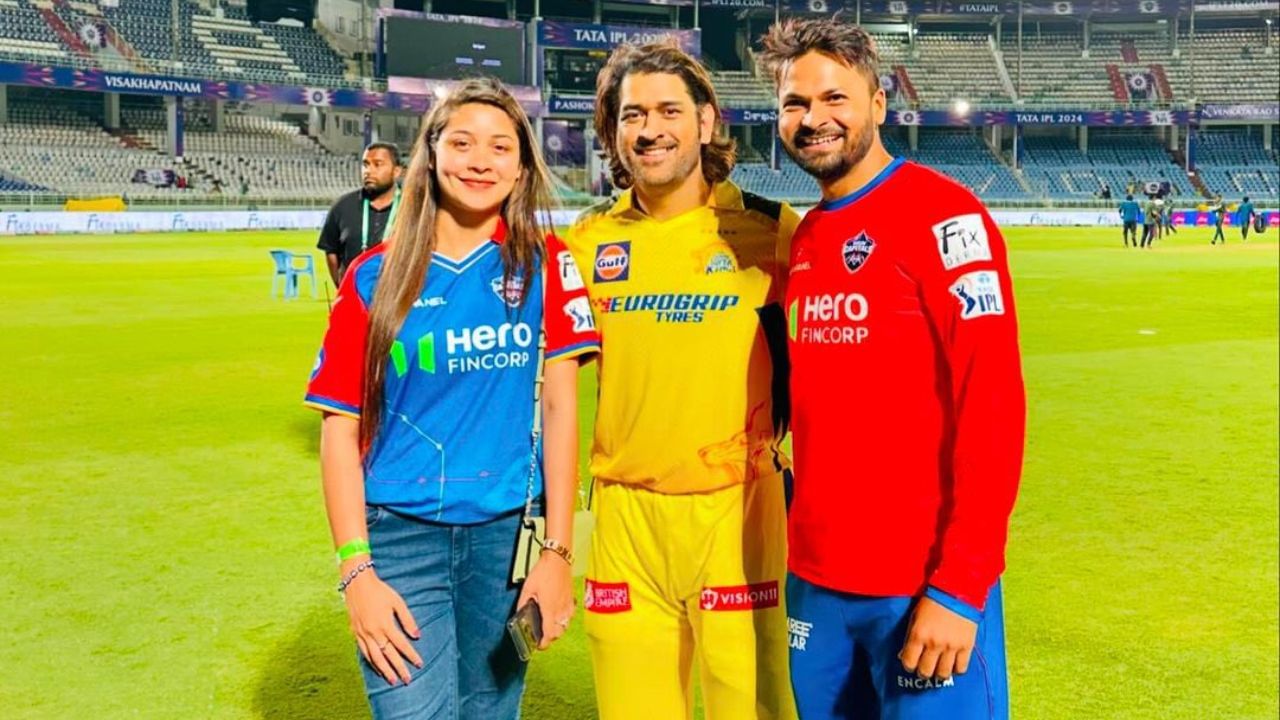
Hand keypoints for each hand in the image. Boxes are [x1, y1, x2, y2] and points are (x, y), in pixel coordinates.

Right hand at [343, 566, 422, 685]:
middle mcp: (374, 632)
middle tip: (407, 680)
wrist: (357, 584)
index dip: (411, 655)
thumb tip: (417, 635)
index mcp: (385, 624)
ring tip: (393, 681)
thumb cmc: (380, 591)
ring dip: (385, 670)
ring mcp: (363, 634)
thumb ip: (407, 619)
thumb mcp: (397, 602)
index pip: (401, 644)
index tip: (419, 664)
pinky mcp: (356, 634)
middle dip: (399, 668)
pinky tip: (378, 669)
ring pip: (375, 657)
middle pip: (389, 655)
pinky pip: (365, 653)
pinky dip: (372, 663)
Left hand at [516, 551, 574, 649]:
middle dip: (549, 638)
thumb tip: (520, 614)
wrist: (558, 559)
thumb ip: (523, 603)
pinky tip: (557, 614)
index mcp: (549, 609)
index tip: (538, 645)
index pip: (549, 634)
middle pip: (558, 634)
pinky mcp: (572, 600)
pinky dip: (564, 620)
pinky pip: (569, 617)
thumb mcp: (527, 587)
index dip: (544, 644)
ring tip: (548, 625)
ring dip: (557, 629)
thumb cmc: (544, 571)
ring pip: (565, 626)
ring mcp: (568, 605)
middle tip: (541, 635)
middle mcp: (560, 610)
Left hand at [898, 596, 977, 681]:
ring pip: (943, 674)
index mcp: (918, 634)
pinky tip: (953, 664)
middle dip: (923, 672)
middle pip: (925, 672)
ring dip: (939, 674)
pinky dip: (956, 670)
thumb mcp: (915, 617)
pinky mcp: (966, 646)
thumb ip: (910, 637)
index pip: (909, 662)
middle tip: (924, 667)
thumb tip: (904, 655)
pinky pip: (961, 669)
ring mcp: (951, 646)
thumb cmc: (932, 602)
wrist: (957, 590)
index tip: (911, 663)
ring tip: (939, 668)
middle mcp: (934, 643)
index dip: (908, 666)